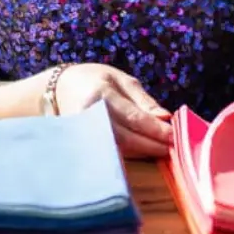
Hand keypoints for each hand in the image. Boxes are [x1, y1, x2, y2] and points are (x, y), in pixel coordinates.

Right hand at [54, 63, 172, 158]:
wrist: (59, 88)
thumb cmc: (95, 80)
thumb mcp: (122, 80)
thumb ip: (144, 100)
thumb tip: (165, 118)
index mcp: (102, 94)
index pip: (134, 117)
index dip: (156, 130)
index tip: (175, 137)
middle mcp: (90, 115)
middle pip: (127, 137)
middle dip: (152, 145)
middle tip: (174, 149)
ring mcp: (84, 132)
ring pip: (119, 148)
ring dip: (143, 152)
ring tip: (162, 151)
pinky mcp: (82, 143)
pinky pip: (110, 151)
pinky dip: (130, 154)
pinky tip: (143, 153)